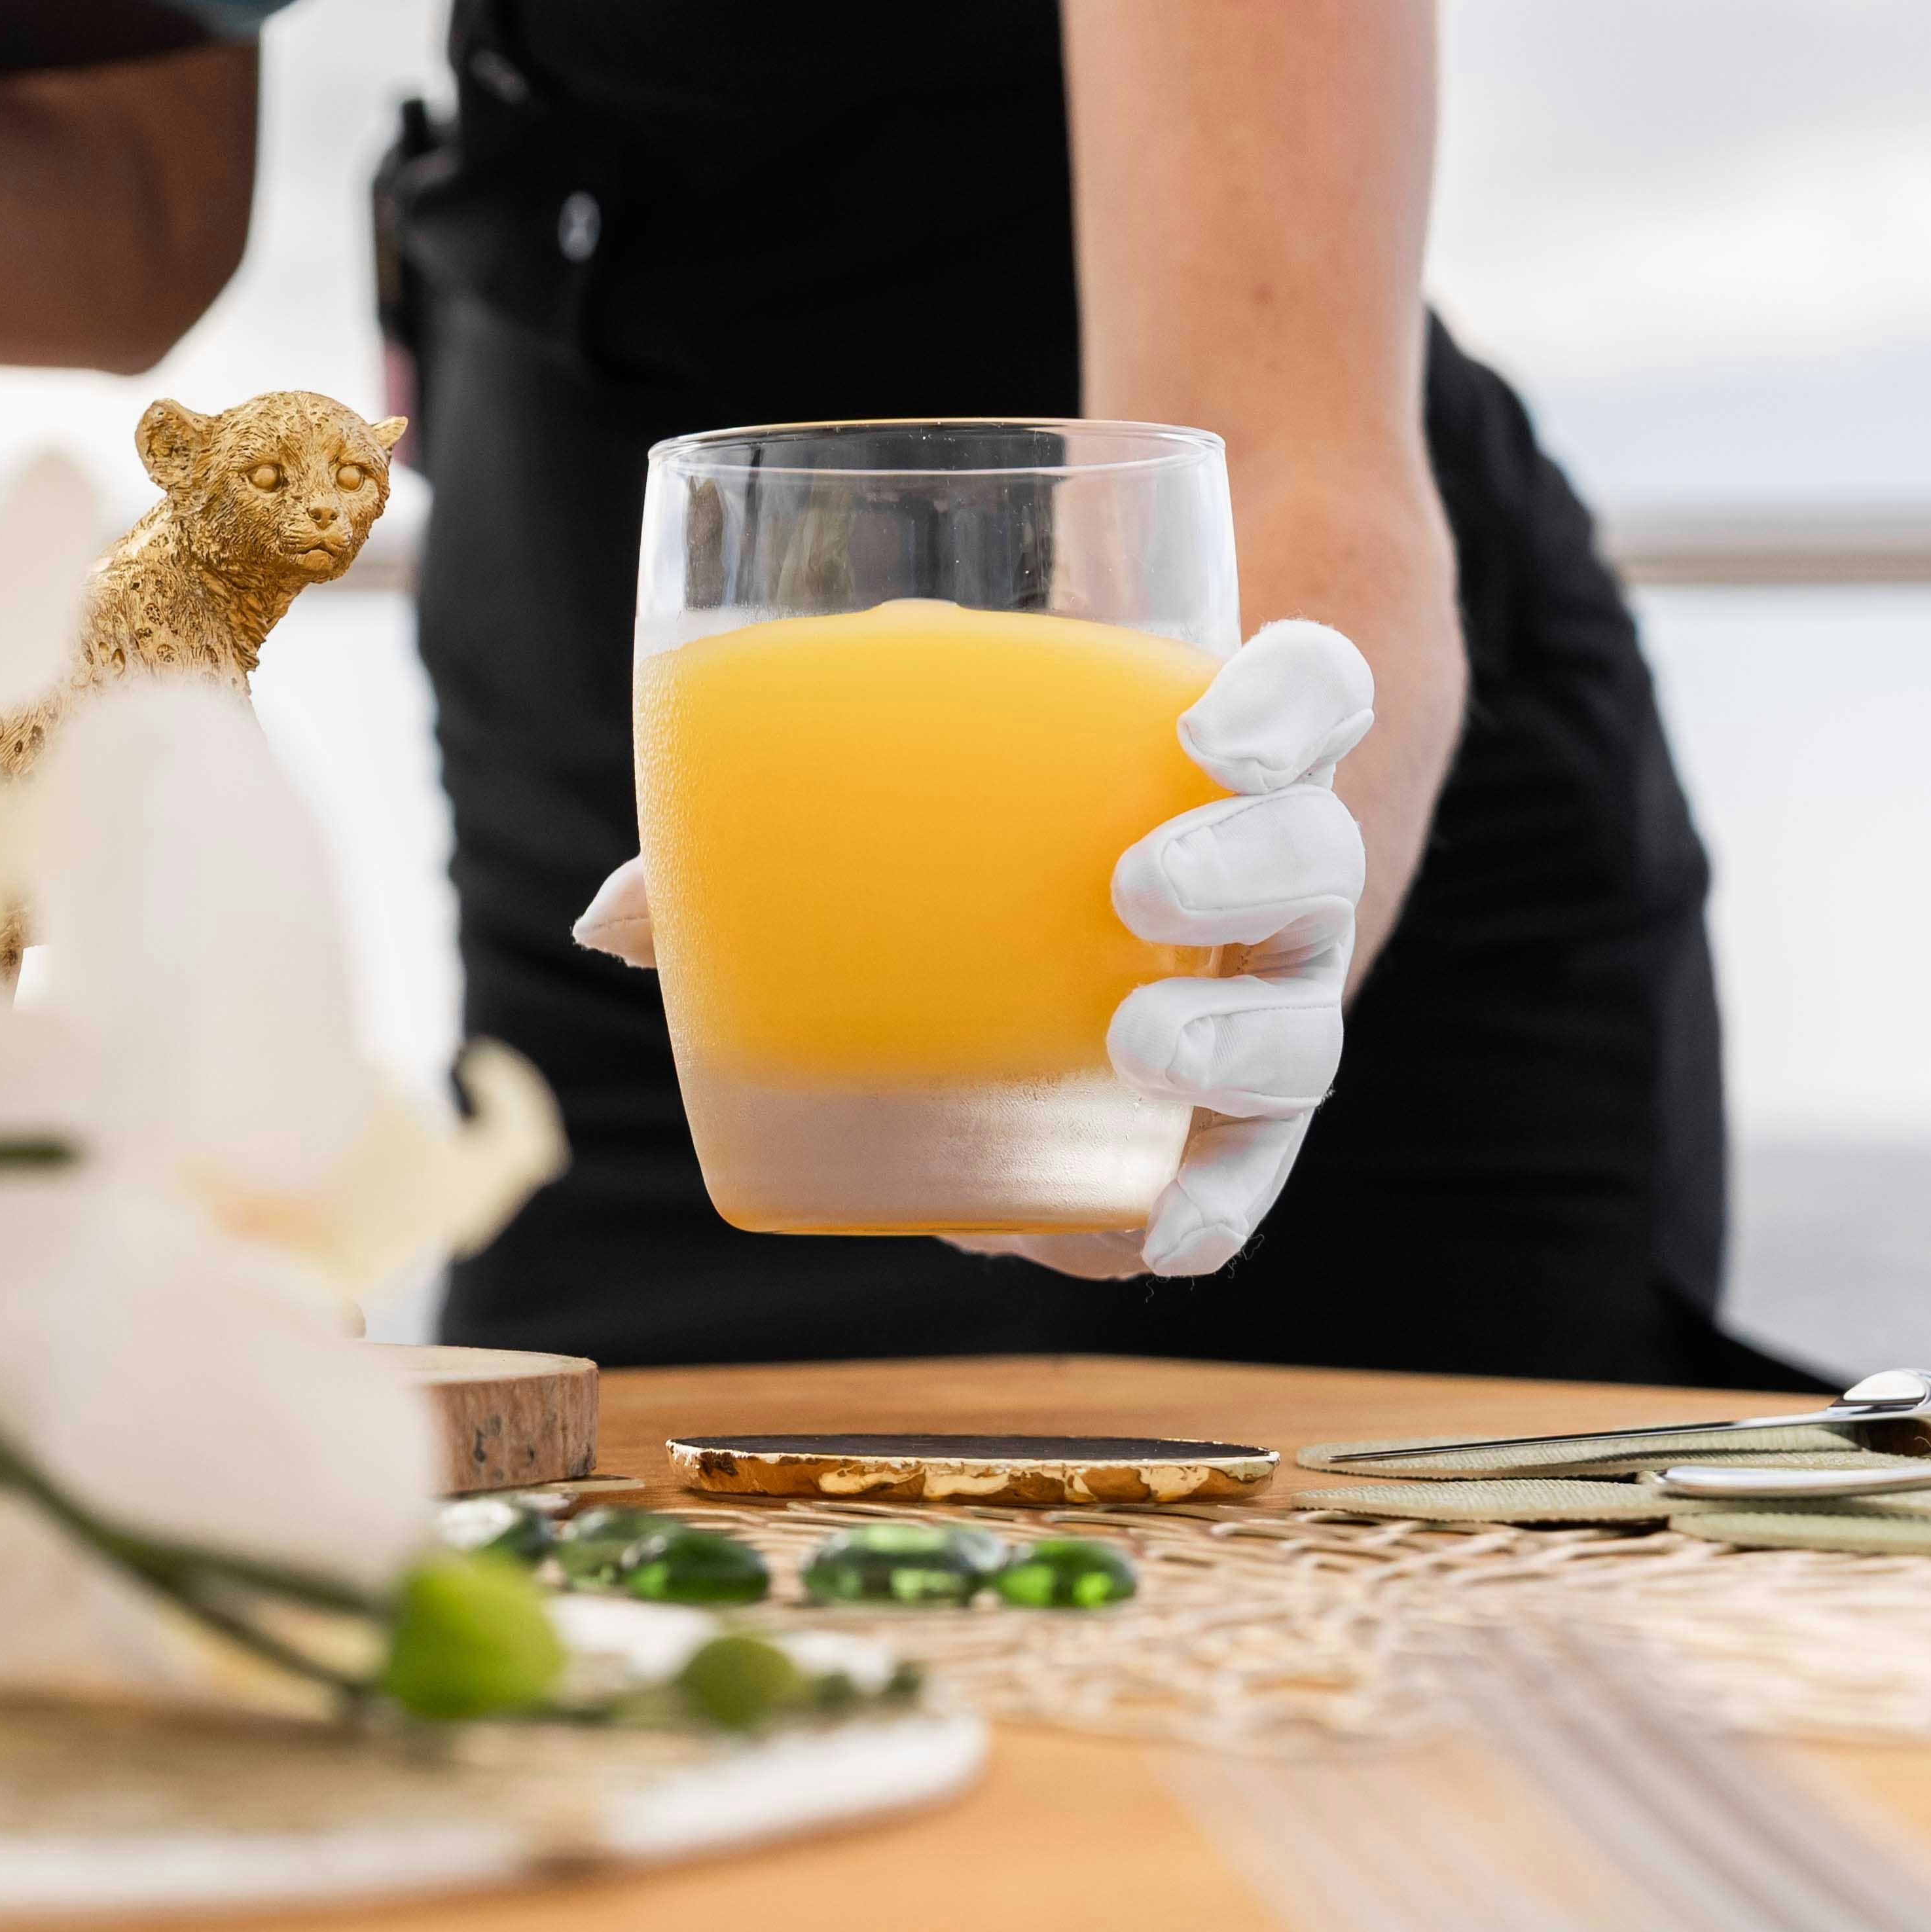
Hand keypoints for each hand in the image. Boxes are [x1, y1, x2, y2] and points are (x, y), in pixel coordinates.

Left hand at [569, 617, 1374, 1283]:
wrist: (1086, 953)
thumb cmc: (996, 840)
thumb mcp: (915, 794)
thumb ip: (778, 819)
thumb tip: (613, 919)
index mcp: (1225, 761)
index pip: (1311, 695)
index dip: (1289, 703)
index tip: (1214, 730)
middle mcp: (1277, 886)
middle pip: (1317, 858)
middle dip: (1244, 867)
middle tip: (1133, 885)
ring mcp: (1269, 1011)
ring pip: (1299, 1026)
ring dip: (1234, 1040)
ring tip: (1140, 1048)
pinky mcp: (1230, 1130)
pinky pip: (1244, 1173)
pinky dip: (1211, 1204)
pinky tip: (1162, 1236)